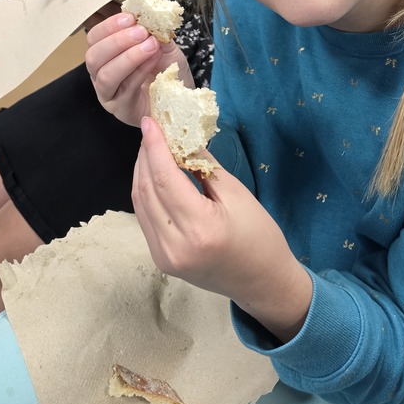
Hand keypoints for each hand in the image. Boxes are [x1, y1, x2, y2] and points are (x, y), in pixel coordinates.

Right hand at [85, 11, 191, 126]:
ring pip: (106, 75)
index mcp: (104, 55)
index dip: (109, 26)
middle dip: (117, 41)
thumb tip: (149, 17)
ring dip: (129, 57)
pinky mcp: (122, 109)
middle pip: (93, 57)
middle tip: (141, 32)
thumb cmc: (165, 72)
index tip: (130, 18)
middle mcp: (100, 75)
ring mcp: (108, 94)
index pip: (94, 38)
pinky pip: (126, 89)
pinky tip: (153, 59)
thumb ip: (153, 32)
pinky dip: (140, 71)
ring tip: (151, 45)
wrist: (179, 98)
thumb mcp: (161, 46)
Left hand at [133, 117, 312, 344]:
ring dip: (142, 171)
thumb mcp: (236, 193)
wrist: (263, 282)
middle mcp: (174, 245)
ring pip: (140, 203)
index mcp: (199, 228)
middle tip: (152, 130)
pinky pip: (145, 218)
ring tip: (152, 147)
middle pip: (147, 189)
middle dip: (145, 155)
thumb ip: (203, 165)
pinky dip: (146, 192)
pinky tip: (154, 174)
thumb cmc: (258, 236)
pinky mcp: (161, 260)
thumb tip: (180, 137)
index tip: (149, 121)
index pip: (164, 178)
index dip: (154, 146)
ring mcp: (164, 257)